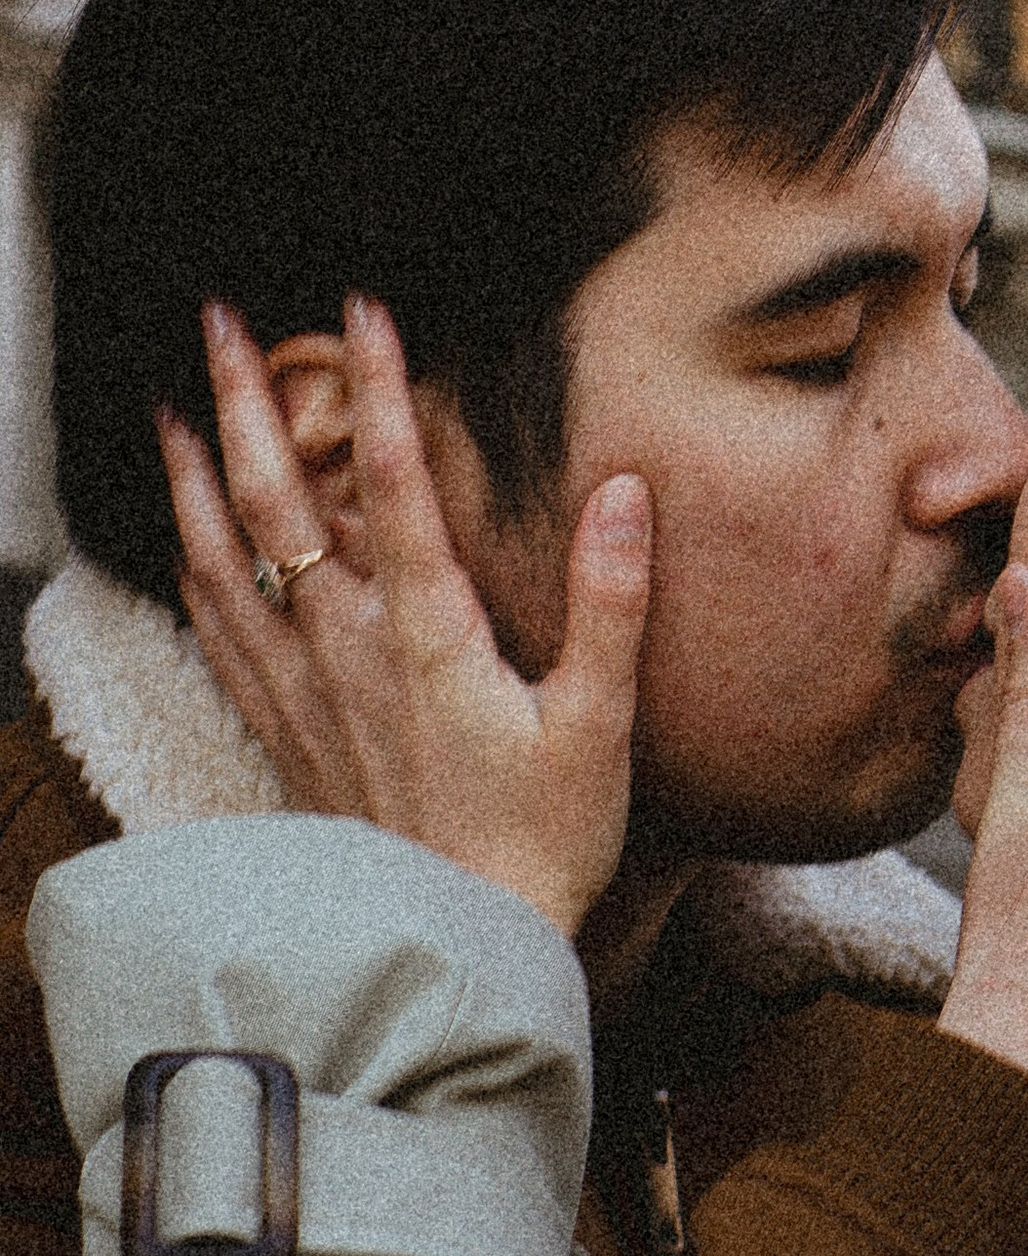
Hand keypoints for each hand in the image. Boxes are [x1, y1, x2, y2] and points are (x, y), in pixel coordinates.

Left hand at [160, 295, 651, 938]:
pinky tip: (184, 541)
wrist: (454, 947)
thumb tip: (624, 496)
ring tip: (175, 406)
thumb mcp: (599, 728)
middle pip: (276, 502)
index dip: (376, 388)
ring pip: (225, 560)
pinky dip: (192, 571)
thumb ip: (613, 607)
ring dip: (195, 476)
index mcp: (427, 637)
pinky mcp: (284, 733)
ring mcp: (305, 691)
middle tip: (223, 321)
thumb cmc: (540, 845)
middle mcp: (347, 650)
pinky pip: (219, 634)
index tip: (365, 307)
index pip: (392, 483)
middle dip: (248, 402)